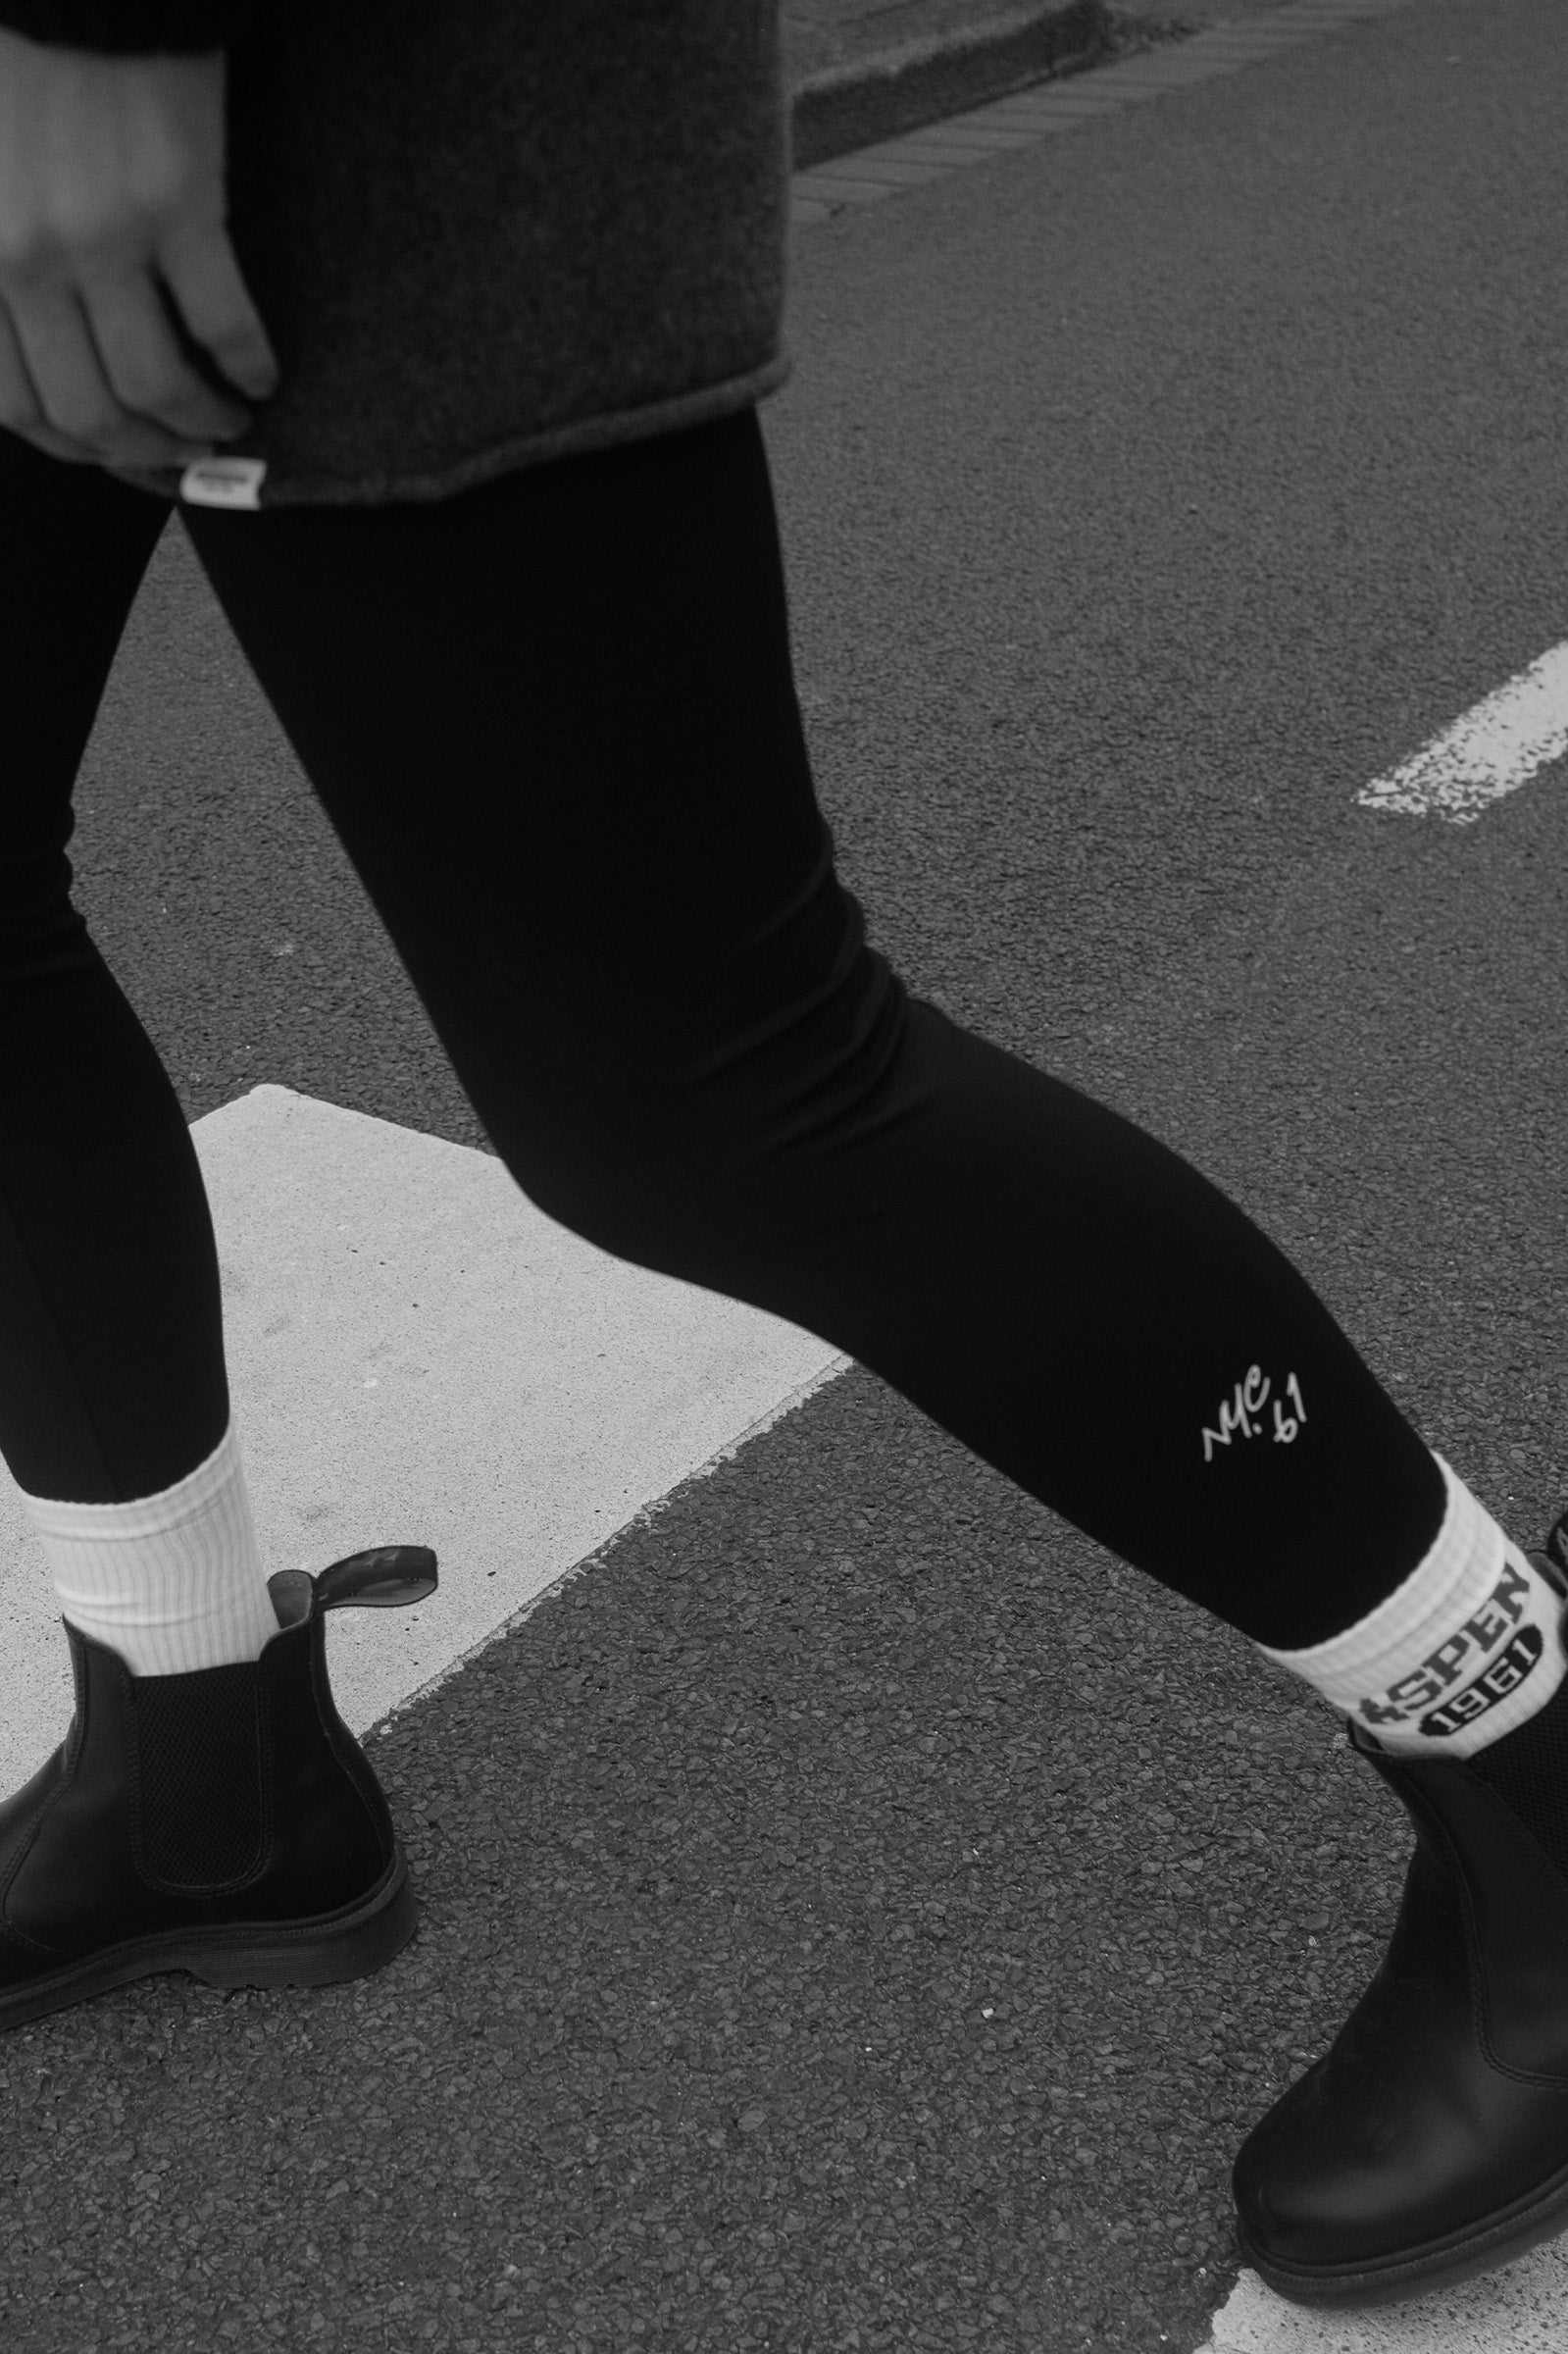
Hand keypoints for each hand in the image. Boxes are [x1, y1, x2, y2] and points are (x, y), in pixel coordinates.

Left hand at [0, 27, 277, 468]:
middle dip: (148, 450)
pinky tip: (266, 373)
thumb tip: (36, 348)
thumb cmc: (19, 67)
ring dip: (205, 423)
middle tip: (187, 451)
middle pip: (92, 414)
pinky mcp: (175, 204)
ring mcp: (100, 237)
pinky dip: (252, 366)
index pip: (18, 406)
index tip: (119, 450)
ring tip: (233, 420)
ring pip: (157, 387)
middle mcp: (25, 259)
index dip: (78, 448)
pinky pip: (224, 323)